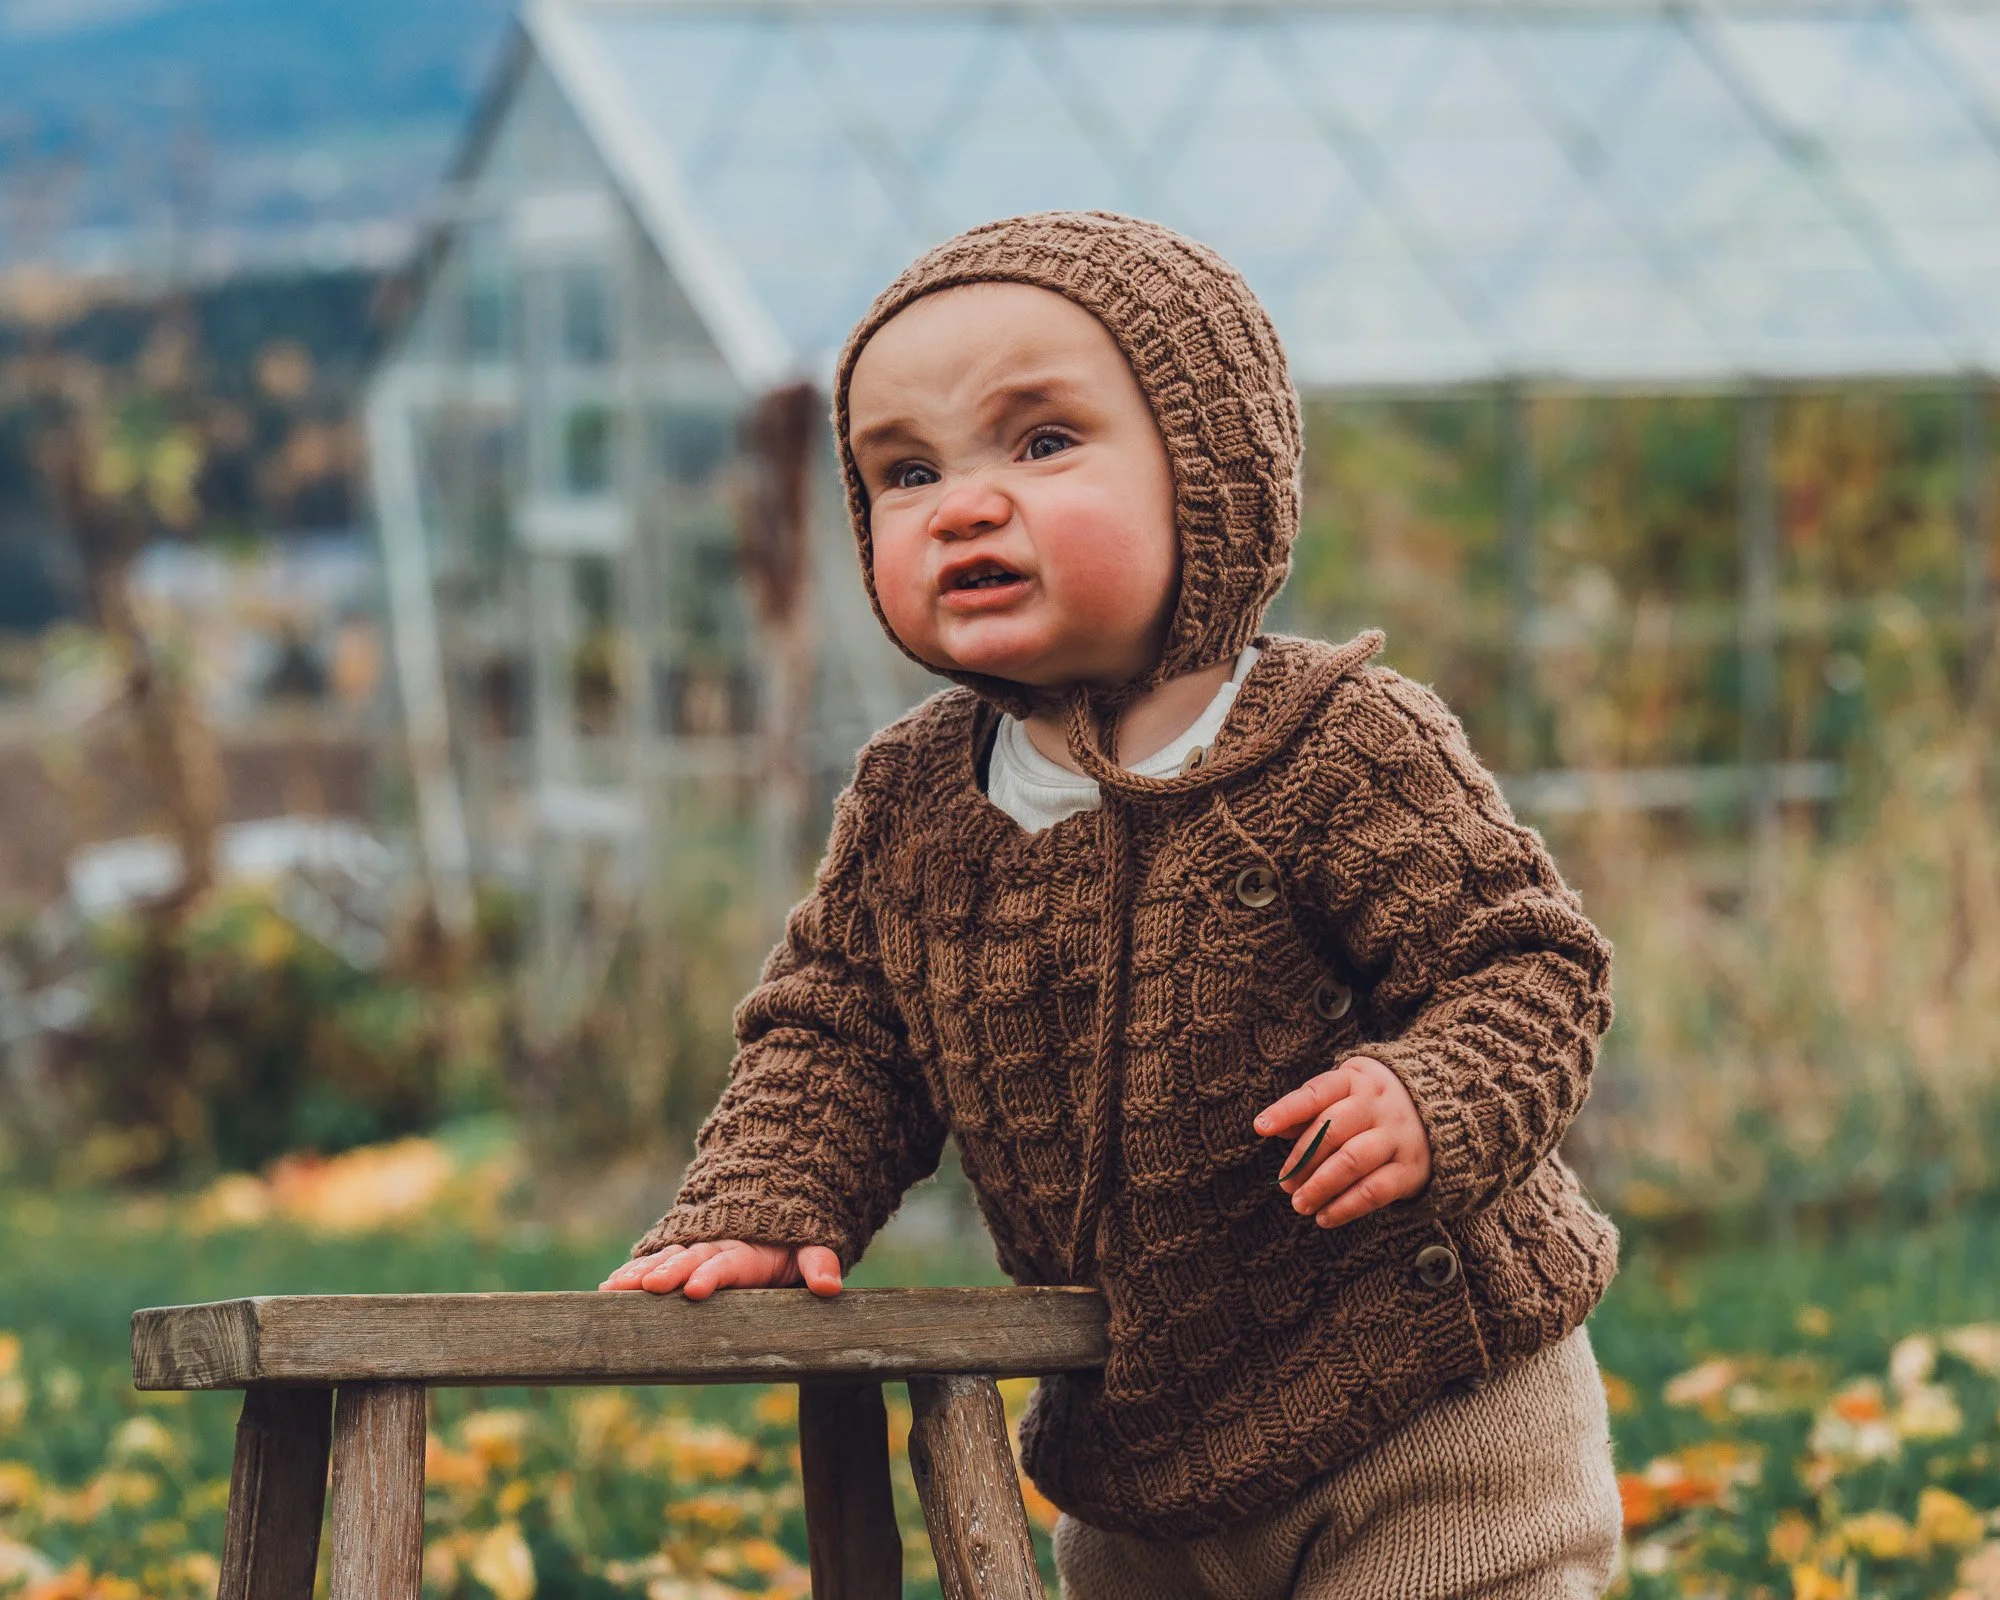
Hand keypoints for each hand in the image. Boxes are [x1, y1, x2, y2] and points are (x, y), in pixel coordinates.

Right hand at [597, 1240, 843, 1299]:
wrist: (771, 1208)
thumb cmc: (792, 1242)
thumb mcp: (811, 1246)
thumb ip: (819, 1262)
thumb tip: (830, 1286)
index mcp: (748, 1251)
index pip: (728, 1264)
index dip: (712, 1275)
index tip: (693, 1290)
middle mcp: (716, 1246)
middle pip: (690, 1259)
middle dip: (669, 1272)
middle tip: (647, 1287)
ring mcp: (694, 1249)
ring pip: (665, 1258)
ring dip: (641, 1271)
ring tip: (614, 1287)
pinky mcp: (681, 1254)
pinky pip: (653, 1260)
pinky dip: (631, 1270)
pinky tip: (608, 1287)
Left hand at [1254, 1056, 1432, 1228]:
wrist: (1443, 1109)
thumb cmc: (1373, 1103)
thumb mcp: (1346, 1091)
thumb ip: (1310, 1108)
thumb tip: (1270, 1127)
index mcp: (1357, 1080)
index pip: (1317, 1093)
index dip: (1287, 1110)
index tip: (1260, 1127)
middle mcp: (1378, 1105)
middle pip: (1332, 1131)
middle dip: (1302, 1161)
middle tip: (1284, 1184)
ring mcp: (1397, 1136)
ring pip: (1352, 1162)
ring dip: (1320, 1186)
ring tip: (1299, 1204)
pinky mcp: (1411, 1168)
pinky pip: (1375, 1190)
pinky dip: (1346, 1207)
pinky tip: (1325, 1217)